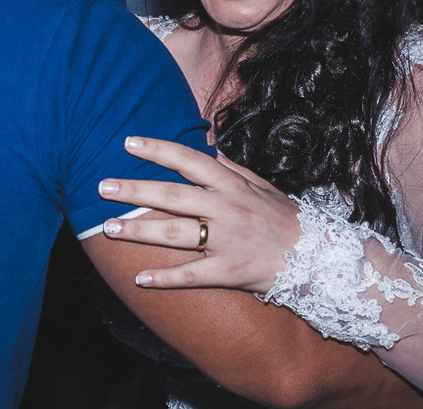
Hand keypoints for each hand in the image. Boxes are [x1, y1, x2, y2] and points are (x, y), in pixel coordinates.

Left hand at [98, 136, 299, 293]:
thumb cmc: (285, 219)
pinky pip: (193, 276)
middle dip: (135, 190)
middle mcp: (227, 208)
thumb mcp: (260, 186)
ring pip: (176, 234)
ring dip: (139, 232)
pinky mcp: (230, 272)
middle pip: (173, 196)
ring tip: (109, 228)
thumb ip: (230, 167)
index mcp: (232, 184)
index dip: (158, 149)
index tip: (128, 142)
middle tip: (102, 187)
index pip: (189, 160)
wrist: (319, 258)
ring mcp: (228, 241)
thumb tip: (205, 146)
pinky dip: (166, 278)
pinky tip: (141, 279)